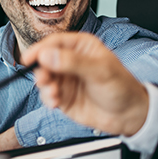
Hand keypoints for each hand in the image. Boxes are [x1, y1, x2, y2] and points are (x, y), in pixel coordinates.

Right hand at [22, 32, 148, 136]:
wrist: (129, 116)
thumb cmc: (122, 87)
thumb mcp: (100, 71)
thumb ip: (73, 62)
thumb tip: (47, 55)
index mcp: (81, 47)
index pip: (55, 42)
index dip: (40, 49)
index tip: (29, 58)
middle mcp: (70, 61)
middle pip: (45, 60)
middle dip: (41, 71)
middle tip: (44, 80)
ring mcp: (66, 79)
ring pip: (44, 78)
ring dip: (44, 86)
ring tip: (54, 94)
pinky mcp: (63, 97)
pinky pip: (48, 95)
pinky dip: (48, 98)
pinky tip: (56, 102)